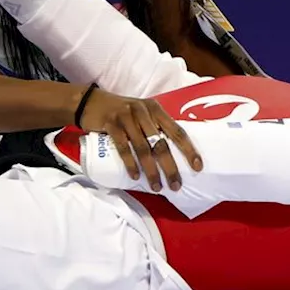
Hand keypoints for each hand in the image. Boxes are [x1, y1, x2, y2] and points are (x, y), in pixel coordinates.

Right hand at [78, 88, 203, 191]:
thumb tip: (173, 152)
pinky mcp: (111, 124)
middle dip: (170, 167)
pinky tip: (135, 176)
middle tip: (175, 185)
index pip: (177, 130)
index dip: (189, 149)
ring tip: (156, 187)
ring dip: (151, 170)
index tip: (198, 166)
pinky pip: (123, 147)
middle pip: (161, 143)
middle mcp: (143, 111)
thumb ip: (155, 127)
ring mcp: (126, 117)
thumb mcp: (142, 114)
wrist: (92, 103)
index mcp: (155, 109)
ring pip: (143, 148)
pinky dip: (130, 163)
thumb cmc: (122, 113)